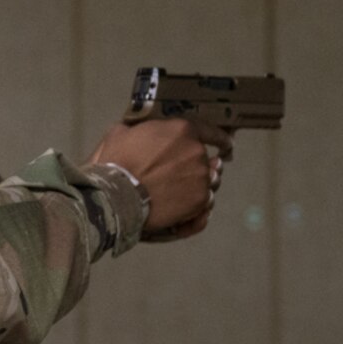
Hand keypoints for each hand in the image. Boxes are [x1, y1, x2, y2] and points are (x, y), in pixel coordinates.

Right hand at [88, 117, 233, 240]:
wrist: (116, 194)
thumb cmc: (115, 162)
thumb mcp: (121, 133)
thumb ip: (140, 131)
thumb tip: (140, 133)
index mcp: (182, 130)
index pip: (210, 131)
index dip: (220, 138)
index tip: (227, 145)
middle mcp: (197, 152)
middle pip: (206, 159)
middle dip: (199, 167)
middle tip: (184, 176)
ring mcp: (201, 177)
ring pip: (208, 182)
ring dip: (199, 187)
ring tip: (183, 196)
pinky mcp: (199, 200)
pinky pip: (204, 203)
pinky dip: (197, 209)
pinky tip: (186, 213)